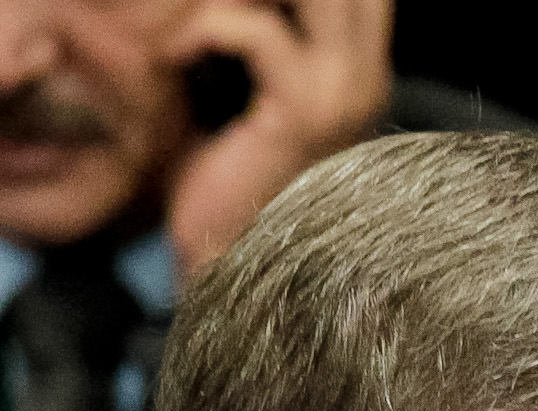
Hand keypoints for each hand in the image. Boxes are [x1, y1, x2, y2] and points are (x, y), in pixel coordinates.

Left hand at [160, 0, 393, 281]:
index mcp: (358, 69)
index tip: (220, 1)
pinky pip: (257, 31)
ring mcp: (345, 94)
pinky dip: (202, 30)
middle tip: (210, 1)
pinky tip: (171, 55)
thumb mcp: (246, 86)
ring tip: (188, 18)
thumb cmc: (224, 176)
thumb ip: (256, 30)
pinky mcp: (305, 111)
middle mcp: (365, 77)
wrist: (225, 258)